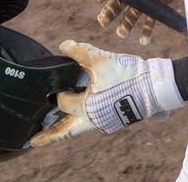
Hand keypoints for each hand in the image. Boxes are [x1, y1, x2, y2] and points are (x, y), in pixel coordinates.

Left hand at [28, 40, 182, 146]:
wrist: (155, 86)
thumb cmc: (127, 74)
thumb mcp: (100, 58)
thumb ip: (79, 51)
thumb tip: (62, 46)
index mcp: (87, 107)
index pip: (63, 101)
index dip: (59, 91)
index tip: (59, 83)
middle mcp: (94, 120)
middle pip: (65, 131)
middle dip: (48, 136)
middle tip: (32, 141)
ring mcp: (105, 123)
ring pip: (79, 128)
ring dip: (65, 127)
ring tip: (50, 131)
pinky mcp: (114, 121)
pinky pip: (92, 122)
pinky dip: (82, 119)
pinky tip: (80, 113)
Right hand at [96, 0, 180, 44]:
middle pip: (118, 4)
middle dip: (110, 13)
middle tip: (103, 22)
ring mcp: (144, 1)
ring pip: (131, 15)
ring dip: (125, 25)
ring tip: (122, 33)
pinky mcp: (156, 8)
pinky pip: (149, 21)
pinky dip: (146, 32)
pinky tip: (144, 40)